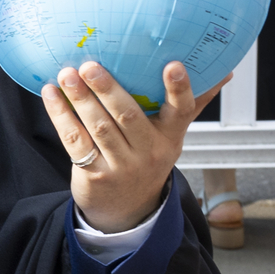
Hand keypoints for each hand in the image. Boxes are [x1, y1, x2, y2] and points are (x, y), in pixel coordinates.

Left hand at [48, 60, 225, 232]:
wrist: (127, 208)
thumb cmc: (148, 158)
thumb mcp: (172, 135)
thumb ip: (191, 104)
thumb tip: (224, 72)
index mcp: (170, 136)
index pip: (181, 110)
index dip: (179, 88)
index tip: (173, 65)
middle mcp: (149, 151)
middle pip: (128, 116)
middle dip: (108, 89)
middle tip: (90, 65)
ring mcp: (121, 165)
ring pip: (98, 127)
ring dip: (80, 99)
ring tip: (66, 75)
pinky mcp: (94, 174)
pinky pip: (75, 140)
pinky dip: (61, 115)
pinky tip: (51, 94)